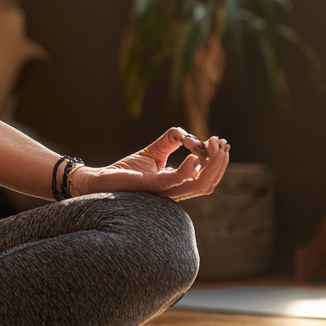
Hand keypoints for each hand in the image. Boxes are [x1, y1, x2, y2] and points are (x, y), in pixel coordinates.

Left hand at [75, 128, 229, 200]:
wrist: (103, 179)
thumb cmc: (129, 169)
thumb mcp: (155, 151)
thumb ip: (171, 140)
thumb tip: (188, 135)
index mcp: (179, 184)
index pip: (207, 176)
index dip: (218, 161)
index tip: (220, 142)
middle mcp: (177, 191)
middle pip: (209, 182)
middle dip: (220, 162)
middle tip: (222, 143)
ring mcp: (167, 191)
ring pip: (201, 184)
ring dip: (212, 166)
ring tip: (214, 146)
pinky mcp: (154, 186)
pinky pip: (177, 181)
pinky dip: (189, 169)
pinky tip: (194, 155)